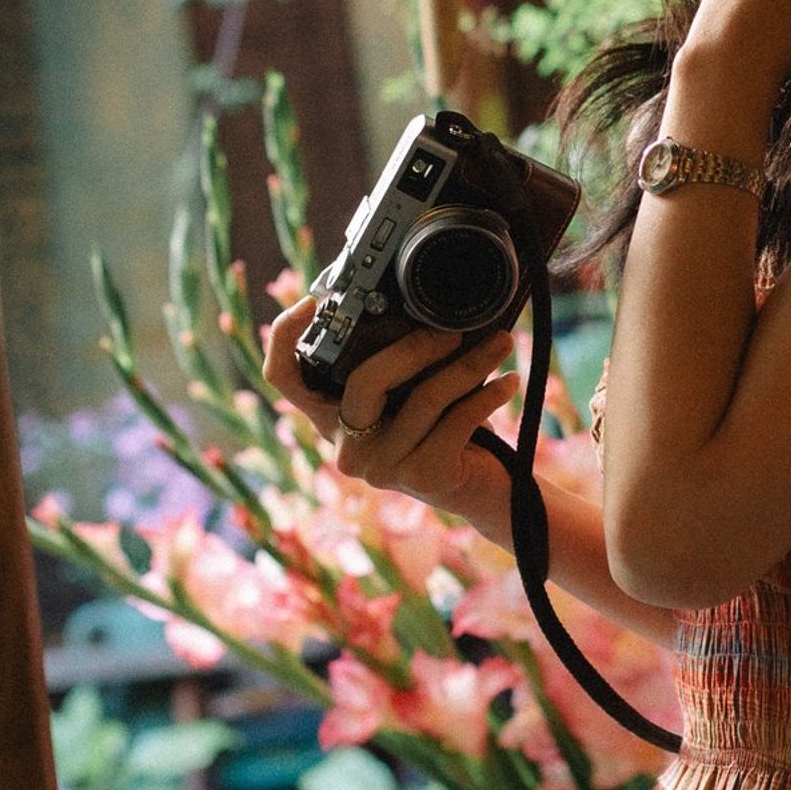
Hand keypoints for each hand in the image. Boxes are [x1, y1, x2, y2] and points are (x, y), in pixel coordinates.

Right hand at [263, 299, 518, 536]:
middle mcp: (347, 447)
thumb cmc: (443, 428)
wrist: (483, 489)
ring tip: (500, 344)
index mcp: (333, 417)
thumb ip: (396, 359)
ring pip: (423, 398)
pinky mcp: (423, 477)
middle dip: (414, 346)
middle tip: (453, 331)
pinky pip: (456, 420)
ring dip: (469, 364)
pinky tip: (507, 381)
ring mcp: (382, 467)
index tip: (311, 300)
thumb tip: (416, 304)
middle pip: (364, 381)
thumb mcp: (410, 390)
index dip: (284, 337)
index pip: (283, 378)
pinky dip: (487, 395)